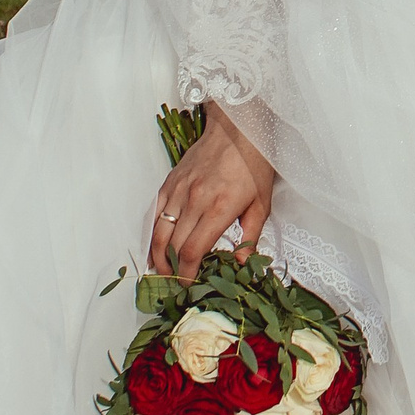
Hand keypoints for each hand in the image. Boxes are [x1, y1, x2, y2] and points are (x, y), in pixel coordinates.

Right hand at [149, 102, 275, 280]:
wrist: (238, 128)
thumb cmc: (254, 164)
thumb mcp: (262, 203)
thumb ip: (251, 237)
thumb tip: (243, 265)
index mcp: (219, 208)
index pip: (193, 250)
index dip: (187, 273)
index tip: (188, 285)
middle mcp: (194, 200)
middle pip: (173, 245)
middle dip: (171, 269)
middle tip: (175, 283)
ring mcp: (179, 190)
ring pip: (159, 231)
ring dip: (157, 255)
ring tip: (161, 270)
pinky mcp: (170, 181)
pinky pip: (155, 212)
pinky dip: (152, 232)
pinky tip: (155, 245)